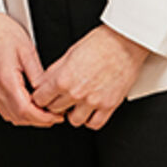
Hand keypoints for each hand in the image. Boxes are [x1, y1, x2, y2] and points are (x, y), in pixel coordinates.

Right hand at [0, 13, 61, 127]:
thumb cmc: (2, 31)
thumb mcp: (27, 51)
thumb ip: (38, 75)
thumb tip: (48, 92)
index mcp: (6, 80)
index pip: (26, 111)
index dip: (43, 117)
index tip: (57, 116)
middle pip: (19, 117)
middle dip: (39, 120)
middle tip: (56, 115)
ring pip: (11, 116)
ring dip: (29, 118)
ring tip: (45, 111)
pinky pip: (4, 108)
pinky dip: (18, 112)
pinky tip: (30, 105)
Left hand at [30, 24, 149, 129]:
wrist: (125, 43)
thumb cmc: (101, 42)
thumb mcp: (70, 52)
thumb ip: (55, 71)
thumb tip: (44, 81)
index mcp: (63, 78)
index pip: (41, 99)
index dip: (41, 97)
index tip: (44, 95)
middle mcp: (77, 92)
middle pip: (55, 110)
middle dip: (55, 104)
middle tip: (61, 97)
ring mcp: (93, 101)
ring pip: (74, 121)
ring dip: (73, 113)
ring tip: (77, 103)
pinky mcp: (108, 106)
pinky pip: (94, 124)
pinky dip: (91, 119)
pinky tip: (90, 109)